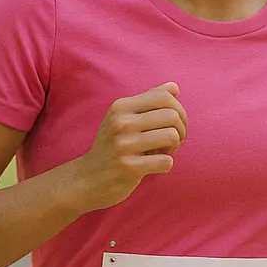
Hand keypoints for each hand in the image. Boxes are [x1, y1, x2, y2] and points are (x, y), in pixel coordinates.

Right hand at [74, 83, 187, 211]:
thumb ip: (148, 101)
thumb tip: (174, 87)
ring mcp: (123, 145)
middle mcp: (120, 123)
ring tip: (162, 152)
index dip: (179, 110)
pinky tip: (153, 166)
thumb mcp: (123, 119)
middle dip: (181, 129)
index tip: (175, 124)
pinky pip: (166, 162)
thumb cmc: (112, 147)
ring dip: (174, 146)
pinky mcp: (128, 167)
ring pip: (172, 136)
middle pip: (172, 115)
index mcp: (120, 107)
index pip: (164, 96)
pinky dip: (165, 165)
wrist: (86, 179)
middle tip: (173, 141)